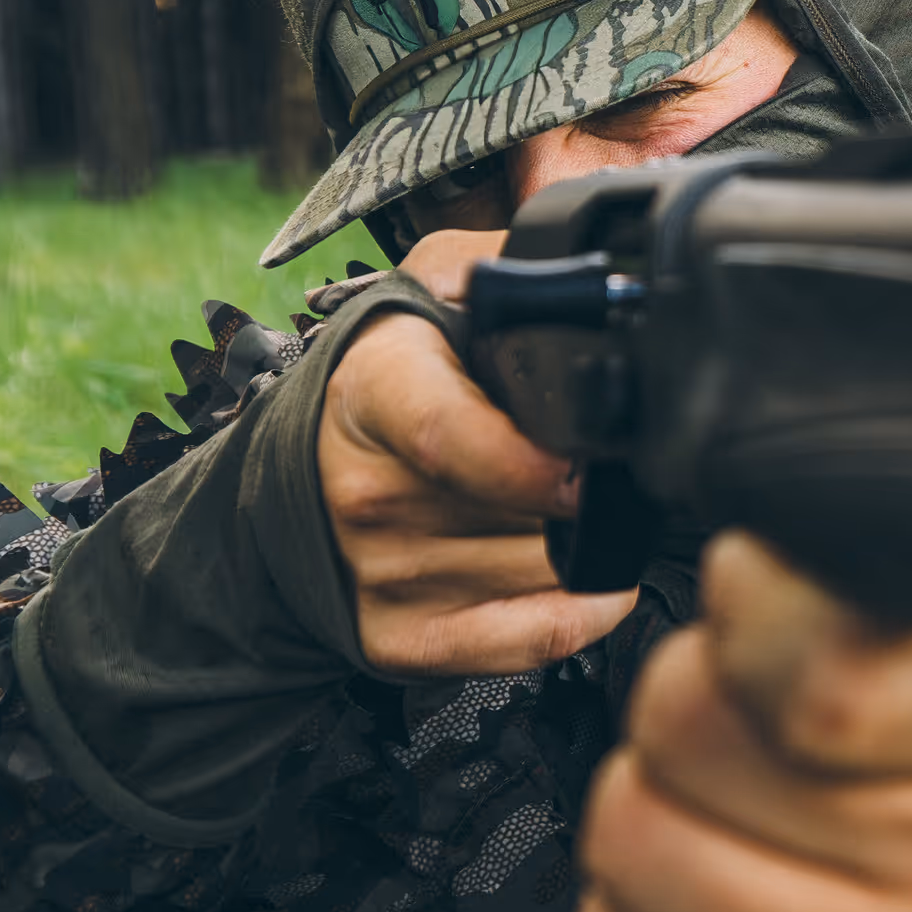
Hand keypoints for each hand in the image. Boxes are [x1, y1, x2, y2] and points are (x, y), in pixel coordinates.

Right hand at [320, 229, 639, 673]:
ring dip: (588, 545)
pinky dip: (587, 613)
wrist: (305, 471)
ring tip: (574, 508)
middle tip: (606, 466)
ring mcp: (380, 573)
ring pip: (544, 572)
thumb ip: (506, 270)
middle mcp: (366, 489)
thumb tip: (587, 279)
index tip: (584, 469)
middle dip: (590, 492)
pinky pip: (530, 639)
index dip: (525, 463)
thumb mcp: (432, 287)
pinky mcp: (401, 640)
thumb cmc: (392, 373)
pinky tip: (591, 576)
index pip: (445, 436)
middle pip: (523, 513)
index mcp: (374, 389)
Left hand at [569, 532, 911, 911]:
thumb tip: (749, 572)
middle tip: (740, 720)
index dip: (749, 615)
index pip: (827, 676)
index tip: (763, 603)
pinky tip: (693, 899)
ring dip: (644, 808)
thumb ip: (845, 552)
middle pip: (689, 740)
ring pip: (639, 848)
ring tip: (720, 807)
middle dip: (678, 706)